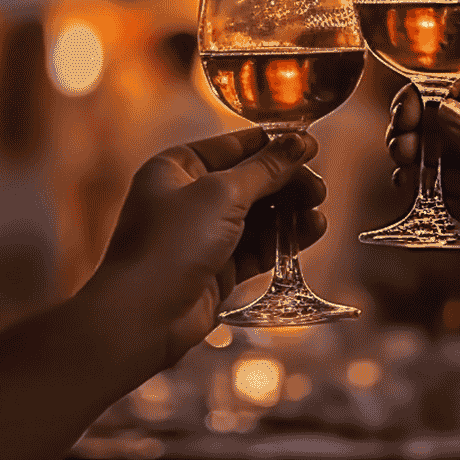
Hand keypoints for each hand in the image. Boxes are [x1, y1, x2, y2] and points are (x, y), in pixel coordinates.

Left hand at [82, 128, 322, 369]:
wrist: (142, 318)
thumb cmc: (167, 246)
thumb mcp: (221, 195)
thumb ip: (265, 169)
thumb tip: (299, 142)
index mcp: (177, 168)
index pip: (233, 146)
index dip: (273, 146)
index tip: (310, 147)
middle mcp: (187, 199)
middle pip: (250, 182)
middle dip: (286, 184)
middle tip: (317, 188)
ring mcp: (202, 236)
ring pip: (257, 216)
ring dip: (289, 213)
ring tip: (317, 213)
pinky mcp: (217, 269)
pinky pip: (257, 247)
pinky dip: (283, 240)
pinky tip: (309, 232)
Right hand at [388, 76, 459, 312]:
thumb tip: (442, 115)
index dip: (430, 100)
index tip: (405, 118)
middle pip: (451, 132)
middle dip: (420, 139)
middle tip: (401, 156)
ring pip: (453, 173)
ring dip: (430, 176)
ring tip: (417, 184)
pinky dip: (453, 211)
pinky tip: (450, 213)